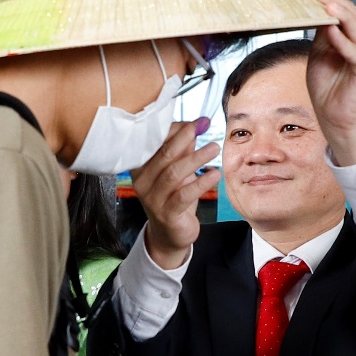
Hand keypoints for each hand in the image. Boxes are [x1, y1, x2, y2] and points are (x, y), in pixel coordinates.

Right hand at [132, 118, 218, 270]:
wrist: (170, 235)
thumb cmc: (173, 197)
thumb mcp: (178, 171)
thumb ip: (183, 150)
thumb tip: (196, 125)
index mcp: (140, 166)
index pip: (154, 142)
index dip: (174, 129)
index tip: (195, 121)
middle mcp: (142, 181)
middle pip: (164, 154)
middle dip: (185, 137)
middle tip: (203, 126)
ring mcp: (152, 199)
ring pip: (174, 173)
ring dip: (196, 158)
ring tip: (214, 147)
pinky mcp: (167, 214)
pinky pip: (184, 194)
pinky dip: (201, 182)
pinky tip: (215, 174)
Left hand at [301, 0, 355, 166]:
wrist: (334, 117)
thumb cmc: (327, 86)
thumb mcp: (319, 52)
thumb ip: (322, 32)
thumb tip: (315, 7)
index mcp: (355, 35)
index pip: (341, 8)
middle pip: (348, 13)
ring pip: (354, 27)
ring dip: (338, 14)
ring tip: (324, 3)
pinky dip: (343, 41)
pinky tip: (331, 30)